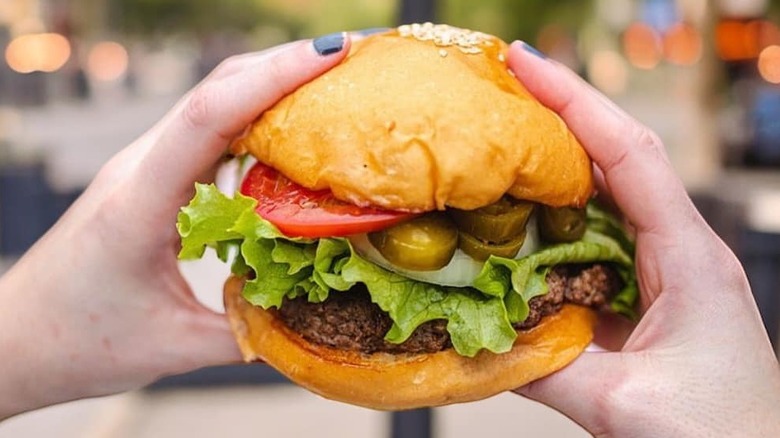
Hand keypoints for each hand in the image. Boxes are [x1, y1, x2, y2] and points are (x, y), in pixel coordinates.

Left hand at [0, 33, 350, 419]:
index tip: (330, 53)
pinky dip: (251, 118)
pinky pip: (206, 133)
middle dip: (282, 65)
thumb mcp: (172, 348)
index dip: (272, 78)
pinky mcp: (150, 178)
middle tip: (348, 56)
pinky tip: (287, 132)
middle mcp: (139, 168)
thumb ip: (248, 335)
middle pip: (215, 91)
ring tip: (330, 85)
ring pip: (211, 104)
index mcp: (139, 202)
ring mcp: (143, 168)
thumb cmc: (79, 341)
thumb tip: (315, 322)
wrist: (17, 338)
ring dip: (268, 85)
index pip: (209, 117)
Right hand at [507, 43, 779, 436]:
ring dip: (556, 167)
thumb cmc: (720, 434)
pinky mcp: (648, 292)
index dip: (576, 104)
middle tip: (503, 89)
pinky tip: (522, 223)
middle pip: (618, 159)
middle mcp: (681, 251)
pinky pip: (598, 240)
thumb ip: (547, 370)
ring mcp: (666, 270)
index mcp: (689, 259)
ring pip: (606, 198)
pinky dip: (556, 221)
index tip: (527, 66)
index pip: (630, 156)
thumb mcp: (625, 404)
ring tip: (503, 144)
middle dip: (562, 116)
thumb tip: (481, 342)